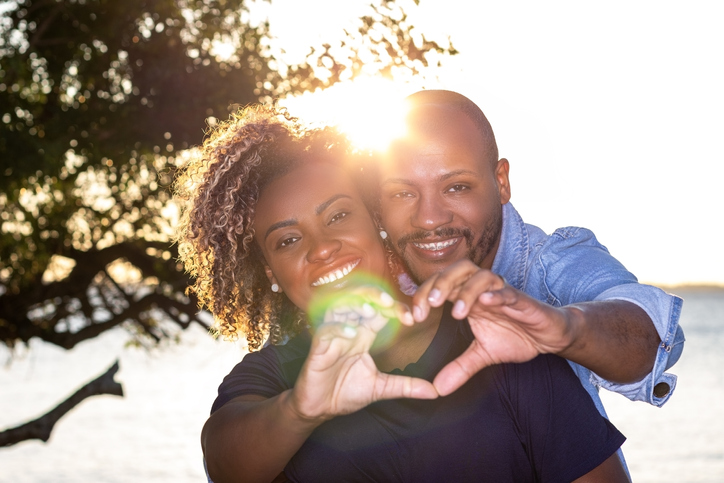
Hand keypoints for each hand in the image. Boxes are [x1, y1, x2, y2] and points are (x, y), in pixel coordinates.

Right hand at [290, 287, 437, 421]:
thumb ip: (406, 386)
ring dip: (354, 305)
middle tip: (390, 303)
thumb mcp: (381, 389)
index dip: (394, 309)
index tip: (411, 319)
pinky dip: (338, 328)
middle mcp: (348, 331)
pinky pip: (326, 331)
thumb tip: (435, 392)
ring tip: (370, 310)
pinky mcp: (318, 349)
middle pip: (359, 301)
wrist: (319, 409)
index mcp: (363, 336)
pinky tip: (352, 333)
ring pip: (340, 308)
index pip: (379, 312)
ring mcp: (332, 338)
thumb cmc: (345, 393)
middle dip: (374, 297)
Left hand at [412, 260, 577, 395]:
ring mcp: (501, 292)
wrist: (549, 336)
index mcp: (468, 298)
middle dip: (440, 284)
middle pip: (457, 271)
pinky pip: (507, 291)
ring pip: (480, 276)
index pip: (439, 285)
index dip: (423, 295)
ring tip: (456, 312)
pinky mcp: (521, 300)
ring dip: (466, 290)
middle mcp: (481, 290)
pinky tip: (486, 302)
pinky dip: (496, 295)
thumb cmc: (516, 336)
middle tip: (429, 305)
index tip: (413, 317)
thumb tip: (438, 389)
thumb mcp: (483, 355)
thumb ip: (460, 367)